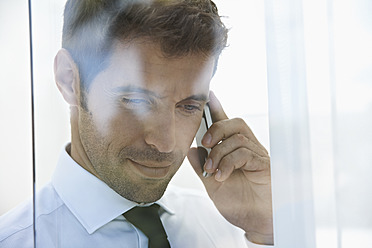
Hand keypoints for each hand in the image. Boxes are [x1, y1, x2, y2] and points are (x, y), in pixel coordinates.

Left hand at [187, 91, 273, 244]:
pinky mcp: (264, 164)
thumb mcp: (212, 185)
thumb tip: (191, 149)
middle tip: (206, 143)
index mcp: (232, 151)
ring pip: (237, 138)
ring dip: (219, 153)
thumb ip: (202, 167)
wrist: (255, 222)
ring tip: (212, 171)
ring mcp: (257, 155)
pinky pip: (245, 153)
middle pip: (235, 123)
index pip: (225, 125)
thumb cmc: (238, 203)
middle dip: (216, 129)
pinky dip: (229, 163)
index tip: (210, 95)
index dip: (218, 108)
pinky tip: (223, 176)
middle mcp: (247, 149)